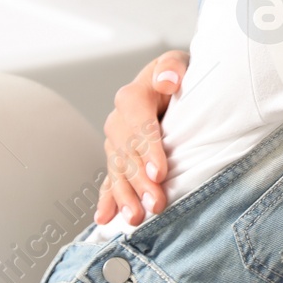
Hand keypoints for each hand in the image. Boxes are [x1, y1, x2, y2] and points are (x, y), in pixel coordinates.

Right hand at [95, 49, 189, 225]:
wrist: (169, 83)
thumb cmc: (177, 75)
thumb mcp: (177, 63)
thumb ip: (171, 68)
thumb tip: (167, 81)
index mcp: (132, 97)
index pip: (140, 125)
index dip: (149, 149)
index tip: (160, 173)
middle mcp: (119, 121)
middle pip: (128, 154)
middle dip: (140, 181)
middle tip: (156, 204)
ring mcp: (116, 142)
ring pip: (118, 171)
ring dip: (125, 196)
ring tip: (135, 218)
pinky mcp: (118, 158)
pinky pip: (111, 179)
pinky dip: (108, 199)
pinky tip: (105, 218)